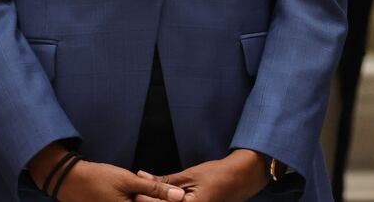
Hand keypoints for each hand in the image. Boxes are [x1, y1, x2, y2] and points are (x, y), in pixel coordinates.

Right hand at [26, 150, 181, 201]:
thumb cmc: (99, 178)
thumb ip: (155, 189)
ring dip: (151, 199)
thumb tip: (180, 196)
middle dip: (161, 200)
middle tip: (174, 194)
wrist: (71, 180)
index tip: (182, 196)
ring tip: (163, 194)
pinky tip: (143, 195)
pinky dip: (140, 199)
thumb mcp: (129, 180)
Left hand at [141, 150, 267, 201]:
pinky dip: (167, 201)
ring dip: (157, 201)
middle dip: (147, 200)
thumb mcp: (189, 175)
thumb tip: (140, 176)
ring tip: (150, 193)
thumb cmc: (217, 175)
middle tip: (138, 190)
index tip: (134, 186)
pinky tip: (162, 197)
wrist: (240, 180)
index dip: (141, 196)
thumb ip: (164, 180)